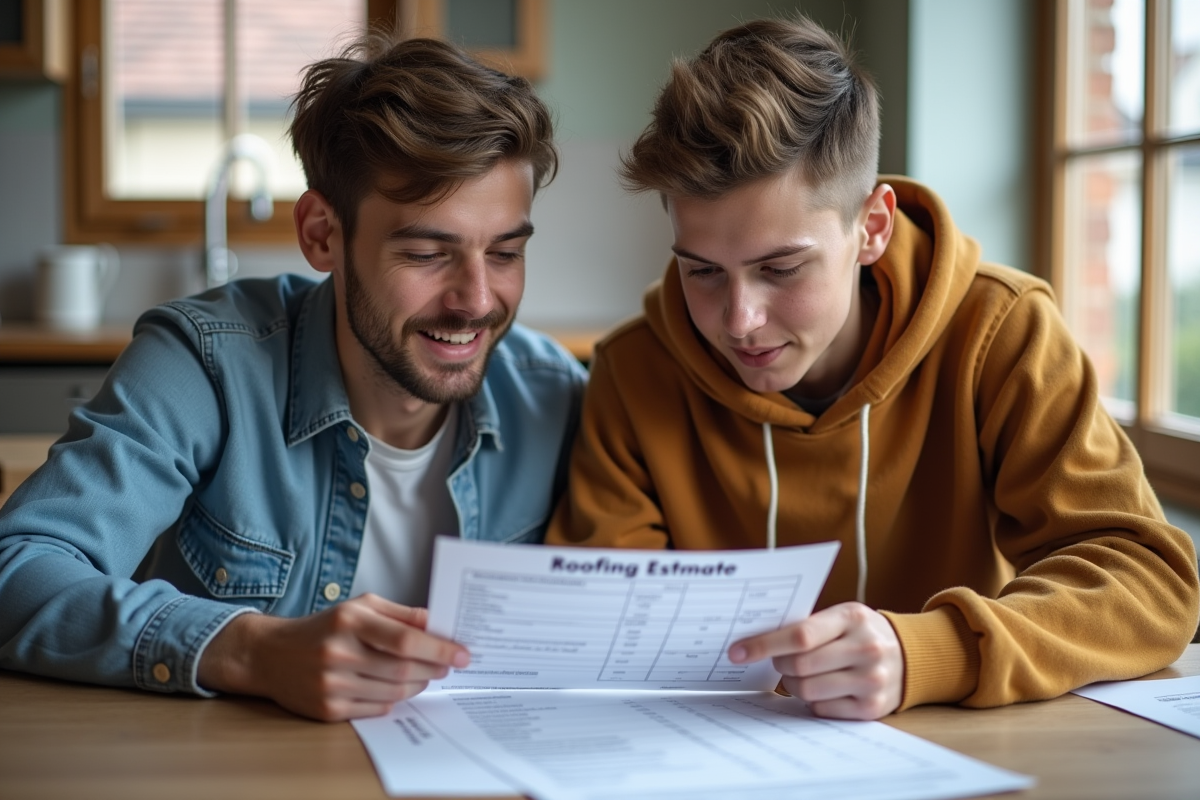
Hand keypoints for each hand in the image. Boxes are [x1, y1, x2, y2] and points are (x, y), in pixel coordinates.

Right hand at [198, 593, 468, 720]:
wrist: (269, 655)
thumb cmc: (322, 627)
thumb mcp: (359, 607)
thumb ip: (400, 613)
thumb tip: (437, 622)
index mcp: (349, 621)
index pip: (404, 639)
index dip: (438, 648)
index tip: (462, 653)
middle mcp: (338, 653)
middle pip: (403, 669)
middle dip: (434, 668)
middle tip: (449, 664)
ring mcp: (332, 684)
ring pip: (394, 691)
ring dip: (418, 684)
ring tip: (426, 675)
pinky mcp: (328, 709)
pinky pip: (377, 708)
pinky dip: (395, 699)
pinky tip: (399, 687)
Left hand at [728, 601, 903, 719]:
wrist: (909, 656)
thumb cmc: (860, 633)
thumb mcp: (842, 617)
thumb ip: (808, 626)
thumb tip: (754, 639)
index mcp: (853, 617)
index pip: (800, 635)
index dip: (764, 644)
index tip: (737, 651)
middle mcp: (866, 648)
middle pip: (800, 665)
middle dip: (780, 665)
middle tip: (780, 662)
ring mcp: (871, 680)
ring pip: (808, 690)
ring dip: (794, 685)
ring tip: (801, 675)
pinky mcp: (871, 708)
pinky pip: (822, 709)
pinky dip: (813, 700)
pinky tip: (822, 688)